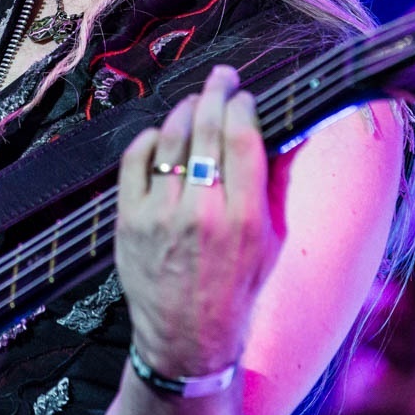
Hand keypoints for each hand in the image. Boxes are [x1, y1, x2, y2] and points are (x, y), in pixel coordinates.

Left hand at [115, 64, 282, 379]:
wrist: (186, 337)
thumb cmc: (237, 289)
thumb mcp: (271, 242)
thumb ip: (274, 187)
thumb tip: (285, 134)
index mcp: (244, 217)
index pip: (243, 137)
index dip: (243, 105)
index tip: (245, 95)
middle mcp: (203, 211)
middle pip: (206, 127)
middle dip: (216, 91)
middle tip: (222, 77)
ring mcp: (161, 214)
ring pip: (171, 137)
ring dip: (184, 110)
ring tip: (194, 102)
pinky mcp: (129, 219)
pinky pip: (136, 159)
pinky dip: (149, 139)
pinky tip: (161, 135)